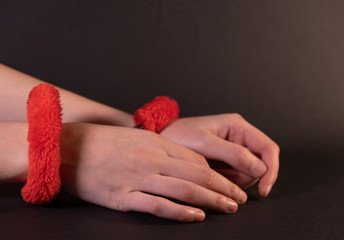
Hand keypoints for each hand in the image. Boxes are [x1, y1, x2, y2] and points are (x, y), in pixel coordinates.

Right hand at [59, 123, 246, 221]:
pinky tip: (197, 217)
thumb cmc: (102, 141)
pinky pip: (158, 205)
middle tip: (240, 199)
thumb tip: (188, 162)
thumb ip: (161, 148)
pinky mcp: (122, 197)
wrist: (66, 147)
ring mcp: (137, 178)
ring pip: (184, 189)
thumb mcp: (136, 137)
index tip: (230, 183)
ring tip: (229, 209)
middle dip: (223, 188)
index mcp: (155, 142)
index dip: (217, 173)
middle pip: (197, 174)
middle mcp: (151, 158)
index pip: (196, 158)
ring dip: (211, 200)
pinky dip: (181, 212)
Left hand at [160, 114, 279, 196]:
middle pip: (260, 164)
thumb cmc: (178, 135)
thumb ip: (233, 154)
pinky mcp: (225, 162)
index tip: (264, 188)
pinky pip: (235, 177)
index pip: (268, 148)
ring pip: (248, 173)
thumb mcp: (204, 144)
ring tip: (211, 172)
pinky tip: (211, 175)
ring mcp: (233, 150)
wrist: (161, 140)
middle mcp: (239, 137)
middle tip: (222, 178)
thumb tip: (261, 169)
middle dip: (246, 176)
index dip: (270, 170)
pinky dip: (226, 182)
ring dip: (234, 180)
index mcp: (238, 126)